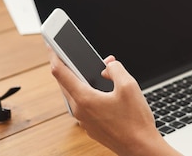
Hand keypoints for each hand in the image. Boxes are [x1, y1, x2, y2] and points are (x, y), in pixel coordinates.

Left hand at [49, 51, 181, 155]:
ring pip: (76, 95)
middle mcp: (80, 111)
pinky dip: (90, 94)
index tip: (51, 45)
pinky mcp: (92, 127)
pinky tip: (105, 92)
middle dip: (71, 68)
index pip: (61, 73)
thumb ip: (116, 69)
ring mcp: (85, 121)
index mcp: (85, 98)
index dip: (55, 56)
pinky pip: (85, 106)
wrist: (140, 148)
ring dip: (82, 81)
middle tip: (76, 55)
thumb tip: (108, 66)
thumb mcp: (129, 86)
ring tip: (96, 72)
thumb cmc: (135, 121)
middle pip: (66, 84)